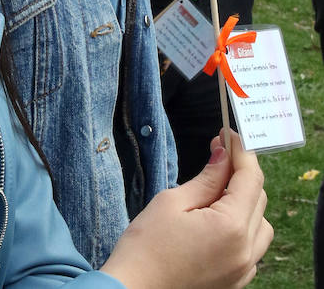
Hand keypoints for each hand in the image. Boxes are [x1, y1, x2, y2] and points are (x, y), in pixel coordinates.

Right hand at [100, 131, 271, 288]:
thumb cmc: (146, 246)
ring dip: (244, 200)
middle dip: (241, 172)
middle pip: (258, 198)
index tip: (227, 133)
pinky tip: (216, 216)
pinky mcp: (236, 281)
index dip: (240, 151)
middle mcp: (246, 251)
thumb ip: (205, 178)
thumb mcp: (172, 202)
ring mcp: (244, 270)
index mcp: (231, 227)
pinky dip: (242, 225)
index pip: (249, 178)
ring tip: (215, 188)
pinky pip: (252, 245)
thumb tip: (223, 154)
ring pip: (260, 223)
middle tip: (218, 152)